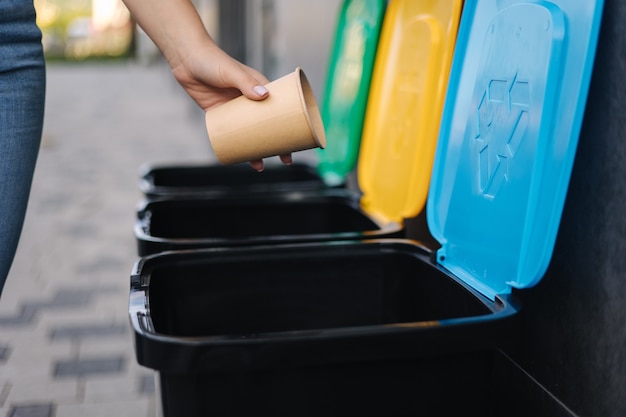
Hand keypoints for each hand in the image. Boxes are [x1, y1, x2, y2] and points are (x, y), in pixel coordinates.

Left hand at [121, 0, 291, 171]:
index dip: (290, 124)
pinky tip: (239, 158)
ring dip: (256, 149)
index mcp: (260, 87)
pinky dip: (236, 146)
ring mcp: (235, 109)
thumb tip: (263, 96)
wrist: (186, 59)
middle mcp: (250, 100)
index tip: (297, 139)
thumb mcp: (231, 72)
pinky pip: (231, 134)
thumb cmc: (212, 60)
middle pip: (268, 125)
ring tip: (260, 166)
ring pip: (250, 133)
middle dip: (276, 143)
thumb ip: (246, 83)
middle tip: (284, 160)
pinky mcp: (220, 114)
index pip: (281, 108)